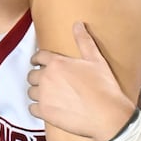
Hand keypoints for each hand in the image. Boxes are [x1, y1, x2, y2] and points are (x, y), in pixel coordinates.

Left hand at [27, 22, 136, 139]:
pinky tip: (48, 109)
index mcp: (57, 63)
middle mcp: (46, 77)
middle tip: (47, 83)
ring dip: (38, 93)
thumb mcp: (96, 61)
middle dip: (38, 78)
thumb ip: (84, 41)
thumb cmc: (104, 88)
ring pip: (31, 92)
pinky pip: (32, 108)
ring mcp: (44, 95)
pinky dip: (38, 109)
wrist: (108, 116)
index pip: (38, 56)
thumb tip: (78, 24)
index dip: (37, 59)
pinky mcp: (45, 112)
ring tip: (49, 96)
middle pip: (32, 75)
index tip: (37, 63)